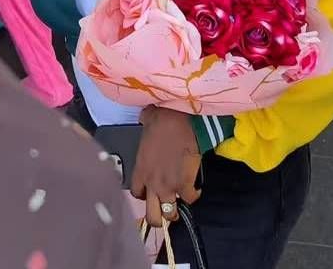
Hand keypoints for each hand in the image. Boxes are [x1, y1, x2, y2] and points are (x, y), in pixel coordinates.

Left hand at [131, 107, 201, 227]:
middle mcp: (152, 183)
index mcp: (141, 170)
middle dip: (158, 216)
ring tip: (180, 204)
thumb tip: (145, 116)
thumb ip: (143, 124)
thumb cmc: (163, 118)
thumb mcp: (146, 121)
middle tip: (164, 210)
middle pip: (151, 215)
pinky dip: (194, 195)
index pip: (136, 193)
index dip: (144, 194)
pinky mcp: (185, 184)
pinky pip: (190, 199)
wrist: (181, 120)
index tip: (150, 191)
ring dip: (176, 211)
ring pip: (170, 214)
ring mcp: (169, 186)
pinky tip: (196, 189)